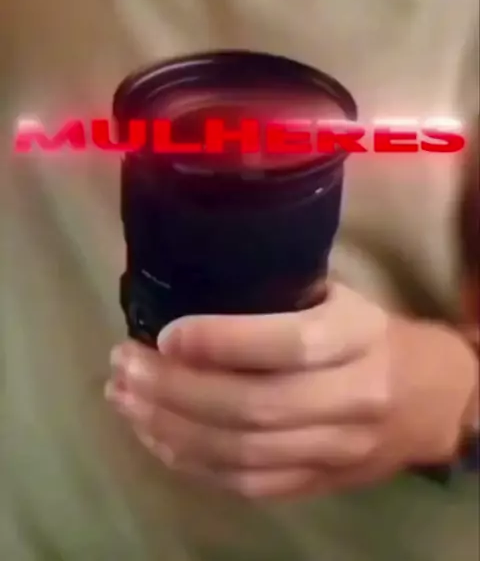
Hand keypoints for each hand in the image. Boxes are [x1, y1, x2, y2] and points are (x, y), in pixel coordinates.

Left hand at [105, 284, 477, 498]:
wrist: (429, 399)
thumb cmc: (368, 333)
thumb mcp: (338, 297)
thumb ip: (278, 295)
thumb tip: (185, 283)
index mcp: (358, 337)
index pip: (291, 344)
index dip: (223, 341)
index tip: (166, 334)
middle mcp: (353, 398)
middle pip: (255, 407)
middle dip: (176, 390)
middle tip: (125, 366)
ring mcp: (337, 451)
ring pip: (244, 453)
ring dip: (171, 428)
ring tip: (124, 399)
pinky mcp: (320, 485)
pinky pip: (248, 484)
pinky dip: (193, 464)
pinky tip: (155, 437)